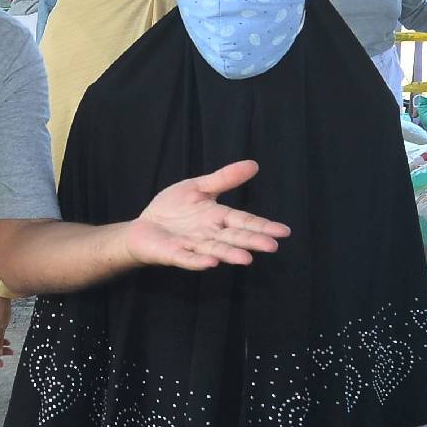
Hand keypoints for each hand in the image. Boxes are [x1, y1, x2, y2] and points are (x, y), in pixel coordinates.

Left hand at [125, 160, 290, 269]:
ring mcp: (192, 246)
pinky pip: (187, 258)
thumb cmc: (172, 209)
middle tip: (271, 246)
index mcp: (218, 218)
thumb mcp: (198, 188)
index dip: (263, 226)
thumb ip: (224, 179)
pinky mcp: (173, 254)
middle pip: (234, 237)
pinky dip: (198, 261)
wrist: (142, 227)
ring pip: (215, 250)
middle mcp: (209, 234)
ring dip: (230, 254)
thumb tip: (254, 164)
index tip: (284, 231)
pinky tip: (210, 263)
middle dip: (251, 241)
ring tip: (246, 259)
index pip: (244, 221)